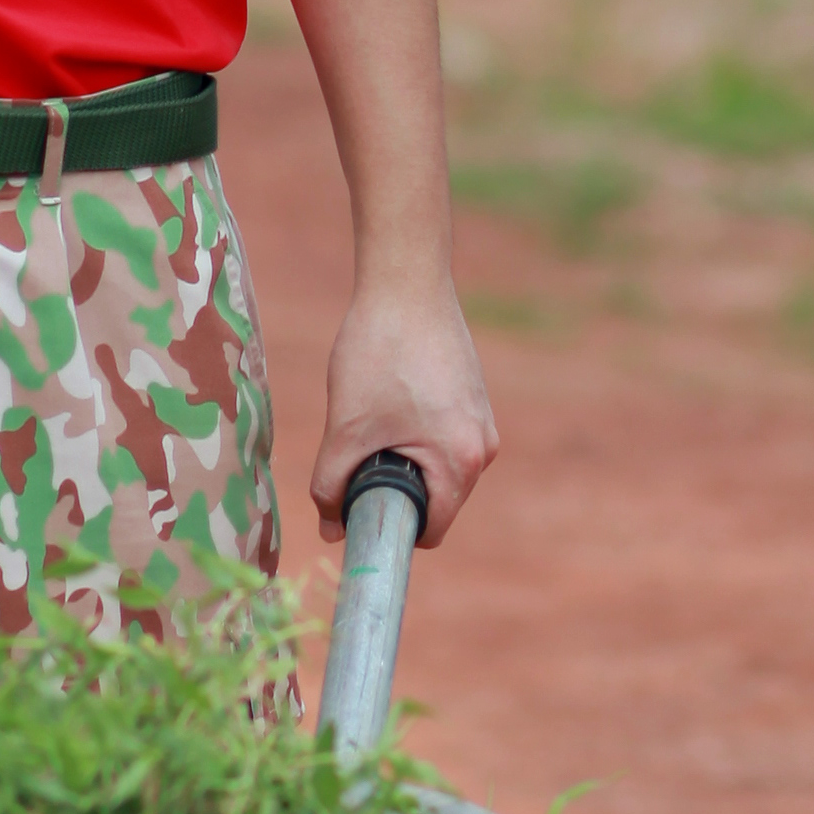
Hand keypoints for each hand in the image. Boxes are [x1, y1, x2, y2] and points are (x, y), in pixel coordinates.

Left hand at [308, 277, 498, 547]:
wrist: (406, 282)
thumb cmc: (378, 353)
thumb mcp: (345, 428)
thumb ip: (331, 486)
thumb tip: (329, 531)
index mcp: (463, 460)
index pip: (430, 529)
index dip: (390, 529)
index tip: (356, 514)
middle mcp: (485, 446)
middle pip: (433, 500)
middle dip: (392, 489)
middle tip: (355, 455)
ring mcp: (482, 420)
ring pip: (435, 467)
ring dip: (400, 459)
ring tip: (372, 419)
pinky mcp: (472, 398)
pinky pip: (441, 438)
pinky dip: (411, 434)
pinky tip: (388, 398)